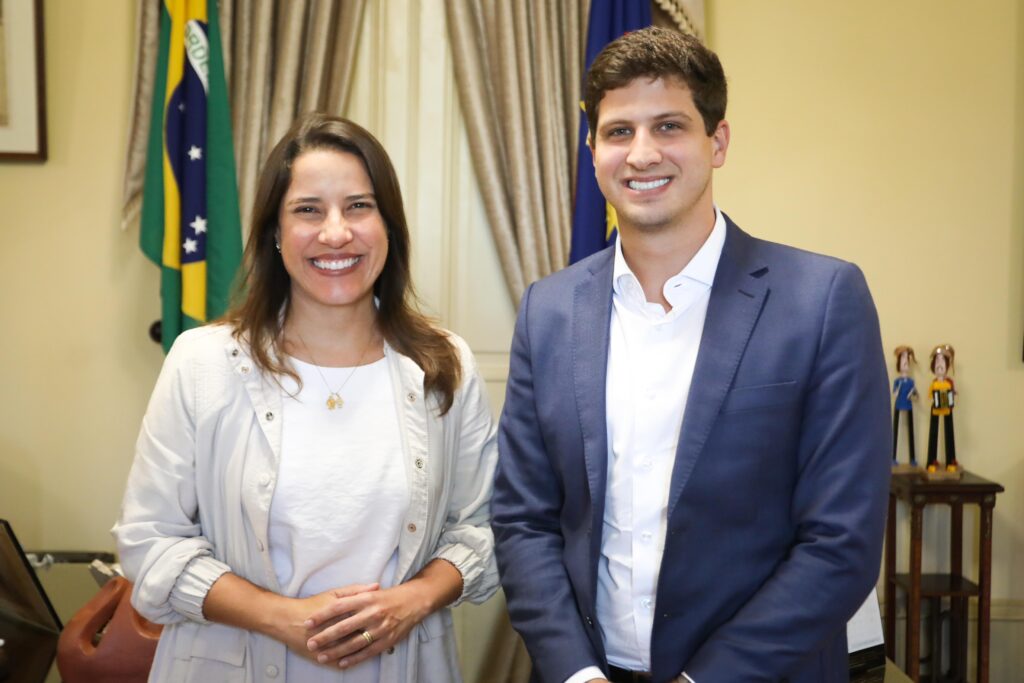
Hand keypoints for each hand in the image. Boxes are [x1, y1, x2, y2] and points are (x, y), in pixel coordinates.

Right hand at [267, 583, 379, 661]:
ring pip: (351, 652)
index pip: (366, 617)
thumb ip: (355, 590)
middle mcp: (336, 631)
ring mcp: (328, 647)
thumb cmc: (311, 605)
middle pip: (361, 635)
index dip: (379, 618)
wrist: (286, 620)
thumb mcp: (333, 594)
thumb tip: (376, 586)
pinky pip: (338, 663)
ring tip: (377, 646)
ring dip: (365, 649)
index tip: (390, 616)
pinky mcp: (321, 658)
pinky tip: (357, 660)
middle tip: (389, 632)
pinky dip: (349, 662)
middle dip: (376, 634)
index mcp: (342, 613)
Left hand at [303, 581, 432, 667]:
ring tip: (321, 656)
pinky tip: (342, 663)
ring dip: (336, 651)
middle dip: (325, 636)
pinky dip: (354, 658)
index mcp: (366, 598)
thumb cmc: (388, 596)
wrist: (414, 601)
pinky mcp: (387, 640)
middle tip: (310, 643)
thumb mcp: (371, 591)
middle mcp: (372, 612)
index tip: (308, 622)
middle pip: (344, 626)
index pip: (339, 606)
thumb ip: (353, 595)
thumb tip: (332, 603)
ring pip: (354, 642)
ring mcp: (380, 628)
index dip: (322, 615)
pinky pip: (368, 651)